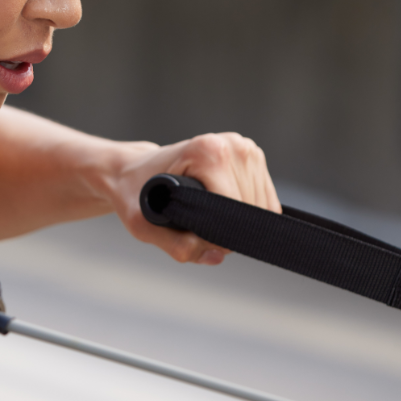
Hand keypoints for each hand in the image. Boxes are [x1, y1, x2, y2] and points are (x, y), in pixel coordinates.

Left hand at [110, 132, 279, 265]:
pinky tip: (220, 207)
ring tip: (205, 214)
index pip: (233, 210)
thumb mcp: (142, 225)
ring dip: (238, 224)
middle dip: (227, 231)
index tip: (193, 236)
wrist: (134, 169)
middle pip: (249, 211)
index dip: (218, 236)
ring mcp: (245, 148)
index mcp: (208, 152)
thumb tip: (218, 255)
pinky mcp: (253, 156)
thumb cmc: (136, 193)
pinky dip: (247, 214)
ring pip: (262, 209)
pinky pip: (266, 201)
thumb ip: (177, 245)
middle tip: (194, 227)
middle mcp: (231, 145)